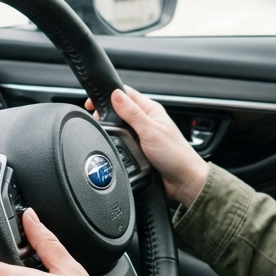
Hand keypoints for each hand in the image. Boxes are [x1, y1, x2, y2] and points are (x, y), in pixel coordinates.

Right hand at [87, 86, 208, 207]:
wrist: (183, 182)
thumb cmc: (176, 155)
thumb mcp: (150, 131)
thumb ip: (132, 113)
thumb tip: (115, 95)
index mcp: (150, 110)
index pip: (126, 94)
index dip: (108, 94)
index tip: (92, 102)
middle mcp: (146, 121)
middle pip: (119, 109)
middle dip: (106, 112)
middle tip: (95, 119)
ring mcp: (141, 135)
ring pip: (119, 126)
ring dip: (111, 128)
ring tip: (102, 131)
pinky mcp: (138, 149)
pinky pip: (122, 142)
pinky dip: (116, 142)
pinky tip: (112, 144)